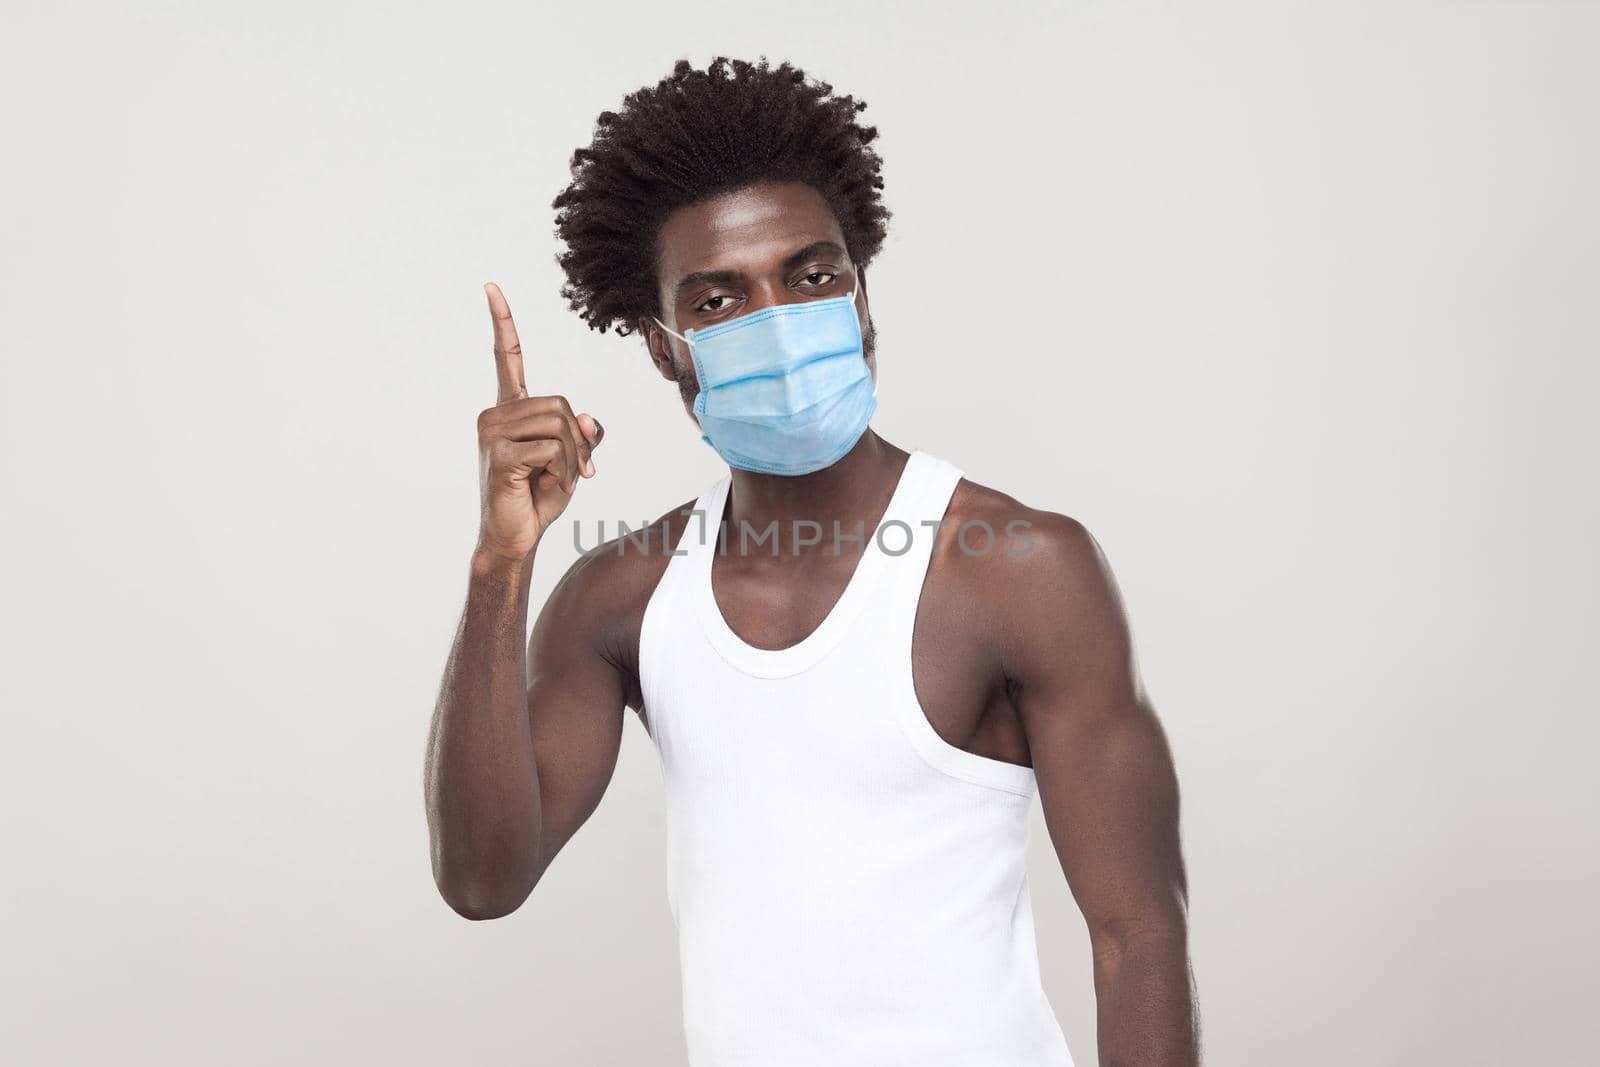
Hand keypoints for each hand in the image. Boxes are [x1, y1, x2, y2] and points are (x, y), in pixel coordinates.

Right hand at [474, 282, 602, 565]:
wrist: (515, 536)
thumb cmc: (538, 495)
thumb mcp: (572, 460)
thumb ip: (583, 434)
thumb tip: (589, 419)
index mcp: (510, 409)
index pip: (507, 358)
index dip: (502, 323)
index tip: (490, 287)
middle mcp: (496, 414)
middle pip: (561, 404)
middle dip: (580, 440)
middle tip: (577, 470)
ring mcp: (493, 433)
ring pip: (560, 425)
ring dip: (574, 457)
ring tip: (558, 479)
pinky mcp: (499, 455)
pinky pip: (553, 449)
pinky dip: (564, 470)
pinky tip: (545, 485)